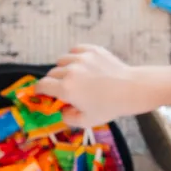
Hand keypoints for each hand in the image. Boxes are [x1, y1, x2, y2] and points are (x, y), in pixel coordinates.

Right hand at [34, 45, 148, 127]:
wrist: (132, 89)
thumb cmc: (110, 107)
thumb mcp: (87, 121)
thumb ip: (68, 118)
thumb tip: (61, 110)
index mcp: (66, 89)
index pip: (42, 85)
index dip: (39, 90)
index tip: (40, 92)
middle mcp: (70, 71)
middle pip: (52, 73)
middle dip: (54, 82)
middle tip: (63, 88)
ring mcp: (81, 58)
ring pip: (62, 60)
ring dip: (64, 68)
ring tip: (74, 76)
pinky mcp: (91, 50)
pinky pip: (75, 51)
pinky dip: (74, 57)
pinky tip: (82, 65)